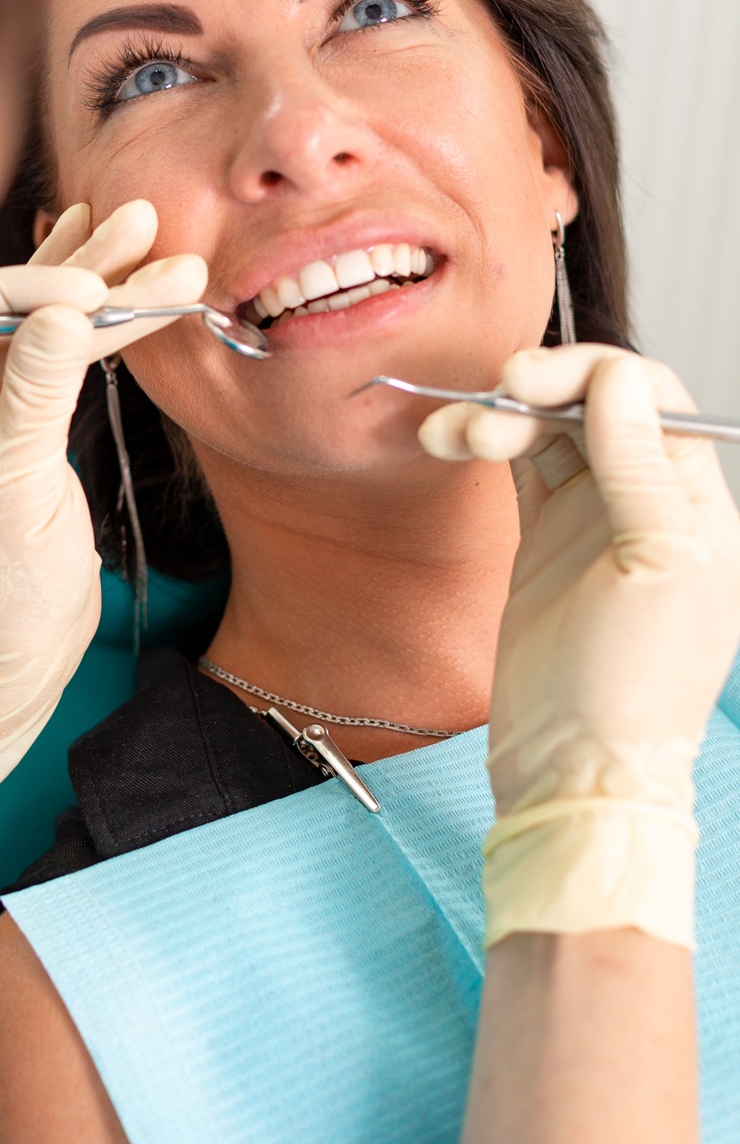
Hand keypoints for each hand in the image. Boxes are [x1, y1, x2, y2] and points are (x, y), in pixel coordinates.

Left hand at [0, 201, 205, 843]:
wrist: (11, 651)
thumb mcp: (20, 484)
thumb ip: (40, 391)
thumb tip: (65, 311)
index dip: (35, 289)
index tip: (95, 296)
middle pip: (13, 303)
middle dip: (82, 267)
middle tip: (143, 222)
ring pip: (47, 321)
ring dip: (107, 284)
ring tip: (158, 236)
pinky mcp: (24, 413)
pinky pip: (63, 352)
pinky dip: (104, 321)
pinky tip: (123, 268)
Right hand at [421, 345, 739, 944]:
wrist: (575, 770)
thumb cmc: (634, 689)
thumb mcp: (658, 567)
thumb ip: (641, 468)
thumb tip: (619, 381)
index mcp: (696, 504)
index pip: (652, 399)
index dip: (593, 374)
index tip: (533, 380)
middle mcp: (647, 503)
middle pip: (594, 405)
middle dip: (538, 388)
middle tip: (491, 395)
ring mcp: (592, 521)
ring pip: (546, 431)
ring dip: (496, 416)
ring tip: (451, 434)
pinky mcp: (542, 543)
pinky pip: (516, 467)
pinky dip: (480, 443)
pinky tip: (448, 441)